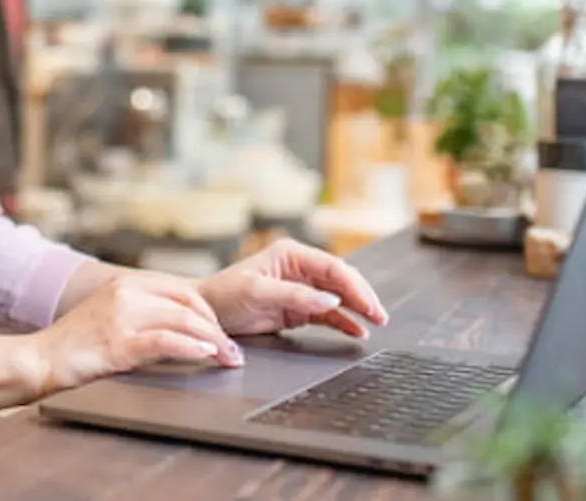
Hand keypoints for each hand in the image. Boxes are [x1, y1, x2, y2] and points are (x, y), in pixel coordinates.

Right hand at [25, 272, 241, 396]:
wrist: (39, 358)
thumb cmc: (73, 344)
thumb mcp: (108, 315)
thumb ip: (139, 312)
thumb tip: (179, 325)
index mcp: (124, 282)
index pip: (181, 288)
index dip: (207, 310)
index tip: (219, 332)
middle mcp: (124, 292)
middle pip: (188, 301)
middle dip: (216, 326)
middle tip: (230, 349)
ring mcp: (121, 316)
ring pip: (183, 318)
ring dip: (212, 340)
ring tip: (226, 357)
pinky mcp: (119, 342)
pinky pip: (166, 340)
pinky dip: (192, 347)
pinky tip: (204, 354)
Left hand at [197, 238, 389, 339]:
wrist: (205, 313)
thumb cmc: (224, 294)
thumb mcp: (258, 292)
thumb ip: (295, 296)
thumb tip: (330, 301)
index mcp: (291, 255)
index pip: (333, 267)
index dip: (355, 286)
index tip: (369, 304)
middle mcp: (299, 269)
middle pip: (341, 281)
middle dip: (362, 297)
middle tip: (380, 315)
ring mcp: (300, 289)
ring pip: (338, 297)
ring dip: (357, 309)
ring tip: (375, 323)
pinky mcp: (297, 309)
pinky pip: (327, 314)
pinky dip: (343, 322)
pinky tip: (355, 330)